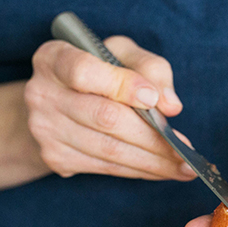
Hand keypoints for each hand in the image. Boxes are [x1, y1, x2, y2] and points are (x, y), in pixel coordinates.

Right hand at [24, 36, 196, 180]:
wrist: (53, 103)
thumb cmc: (96, 72)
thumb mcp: (120, 54)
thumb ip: (149, 68)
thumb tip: (170, 104)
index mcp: (54, 59)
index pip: (85, 73)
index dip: (123, 86)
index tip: (155, 100)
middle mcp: (42, 95)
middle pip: (104, 118)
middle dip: (152, 138)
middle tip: (185, 151)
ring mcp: (45, 131)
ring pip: (108, 151)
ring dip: (151, 163)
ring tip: (183, 168)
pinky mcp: (55, 158)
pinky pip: (105, 168)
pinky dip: (138, 171)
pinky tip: (161, 171)